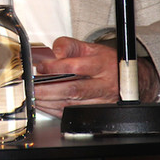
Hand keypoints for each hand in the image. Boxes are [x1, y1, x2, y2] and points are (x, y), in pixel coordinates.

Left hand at [32, 37, 159, 118]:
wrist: (127, 80)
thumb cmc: (106, 63)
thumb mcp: (90, 47)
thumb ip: (69, 45)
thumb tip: (53, 52)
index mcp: (102, 65)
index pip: (76, 66)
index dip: (56, 67)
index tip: (40, 67)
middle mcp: (103, 85)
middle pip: (74, 90)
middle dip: (49, 89)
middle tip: (32, 87)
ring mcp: (101, 102)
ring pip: (72, 105)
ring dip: (49, 102)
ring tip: (34, 95)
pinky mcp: (95, 113)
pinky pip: (72, 114)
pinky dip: (54, 110)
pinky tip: (43, 104)